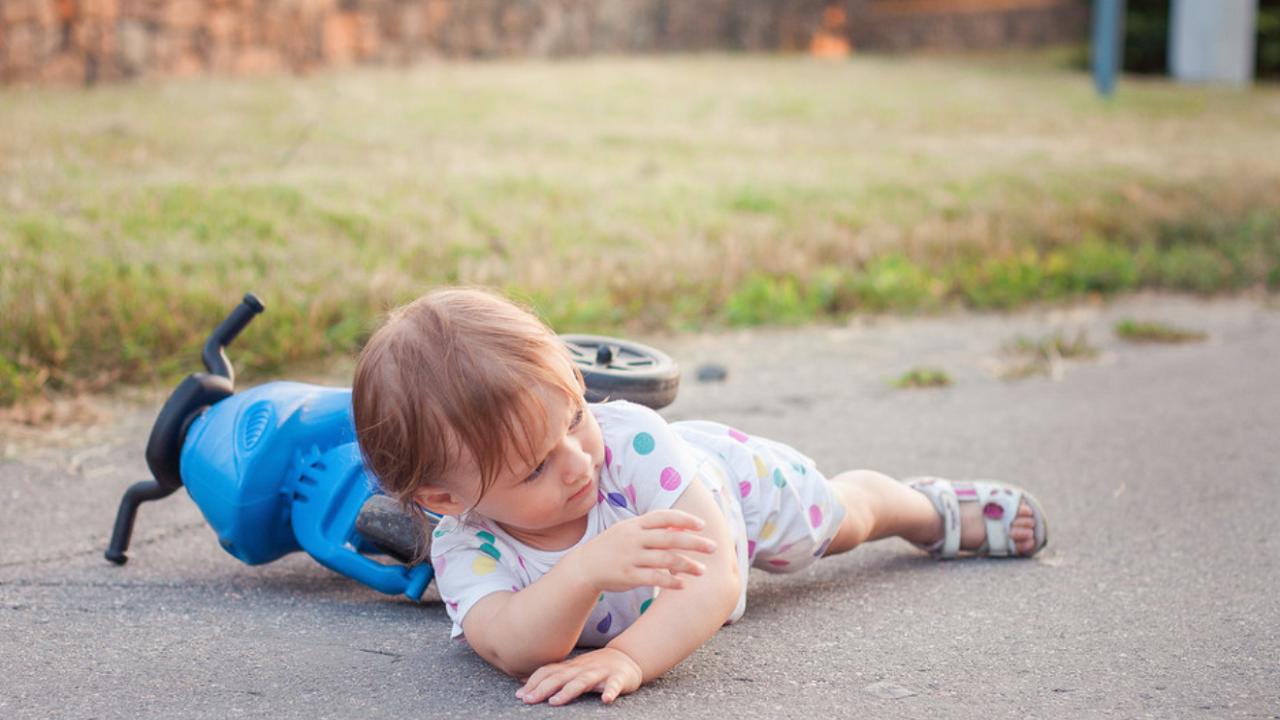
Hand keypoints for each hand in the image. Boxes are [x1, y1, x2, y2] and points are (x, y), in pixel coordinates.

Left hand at [516, 647, 642, 704]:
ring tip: (555, 701)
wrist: (626, 658)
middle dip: (543, 689)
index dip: (533, 682)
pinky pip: (614, 685)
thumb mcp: (572, 670)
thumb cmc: (594, 668)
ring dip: (568, 691)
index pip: (548, 672)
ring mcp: (600, 673)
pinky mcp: (618, 678)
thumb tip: (523, 681)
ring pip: (583, 681)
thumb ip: (552, 675)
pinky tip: (606, 700)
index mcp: (570, 668)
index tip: (519, 695)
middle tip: (528, 700)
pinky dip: (610, 692)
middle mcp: (582, 669)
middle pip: (560, 677)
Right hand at [571, 509, 717, 592]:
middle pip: (669, 538)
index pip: (663, 517)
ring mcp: (630, 557)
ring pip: (665, 560)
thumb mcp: (628, 530)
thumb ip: (651, 528)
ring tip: (702, 570)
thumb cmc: (613, 547)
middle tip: (713, 547)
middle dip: (694, 542)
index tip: (702, 525)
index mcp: (635, 524)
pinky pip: (654, 578)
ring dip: (687, 565)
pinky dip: (670, 581)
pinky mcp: (627, 576)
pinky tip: (683, 585)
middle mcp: (633, 539)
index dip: (684, 520)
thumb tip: (680, 526)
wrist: (585, 566)